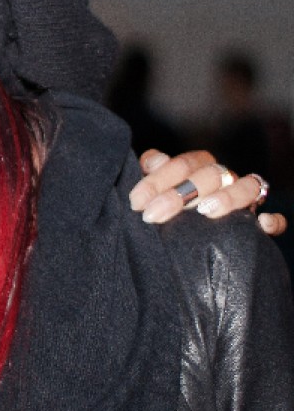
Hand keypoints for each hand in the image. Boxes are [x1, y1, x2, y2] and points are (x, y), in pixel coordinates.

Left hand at [130, 149, 286, 234]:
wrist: (187, 251)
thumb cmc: (164, 213)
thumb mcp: (153, 194)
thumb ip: (151, 175)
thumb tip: (153, 160)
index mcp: (197, 168)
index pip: (182, 164)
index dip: (157, 180)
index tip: (136, 202)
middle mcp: (222, 179)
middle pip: (211, 173)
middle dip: (179, 194)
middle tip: (152, 215)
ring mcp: (243, 199)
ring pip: (249, 186)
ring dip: (228, 196)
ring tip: (204, 211)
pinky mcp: (259, 224)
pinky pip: (274, 219)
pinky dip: (271, 220)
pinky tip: (259, 225)